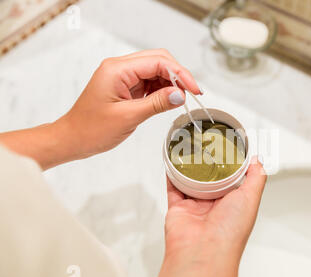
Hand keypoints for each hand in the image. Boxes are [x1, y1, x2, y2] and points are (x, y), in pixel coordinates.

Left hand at [0, 49, 200, 168]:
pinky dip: (162, 90)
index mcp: (117, 69)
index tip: (195, 90)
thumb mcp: (128, 117)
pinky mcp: (126, 86)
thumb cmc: (92, 129)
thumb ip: (157, 103)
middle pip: (159, 60)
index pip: (158, 61)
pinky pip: (150, 82)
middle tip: (191, 94)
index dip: (180, 74)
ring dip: (171, 83)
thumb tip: (181, 94)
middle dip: (178, 76)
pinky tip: (168, 101)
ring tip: (179, 101)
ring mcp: (123, 76)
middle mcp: (120, 68)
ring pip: (156, 71)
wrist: (73, 139)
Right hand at [153, 158, 266, 276]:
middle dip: (210, 165)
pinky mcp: (178, 208)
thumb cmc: (230, 232)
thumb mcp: (251, 198)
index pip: (233, 180)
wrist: (204, 251)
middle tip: (208, 147)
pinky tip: (173, 162)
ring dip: (190, 167)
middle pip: (211, 179)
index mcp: (233, 204)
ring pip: (191, 181)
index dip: (232, 165)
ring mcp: (196, 207)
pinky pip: (173, 188)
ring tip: (190, 150)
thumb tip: (257, 162)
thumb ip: (255, 178)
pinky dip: (172, 175)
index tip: (230, 150)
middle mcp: (215, 206)